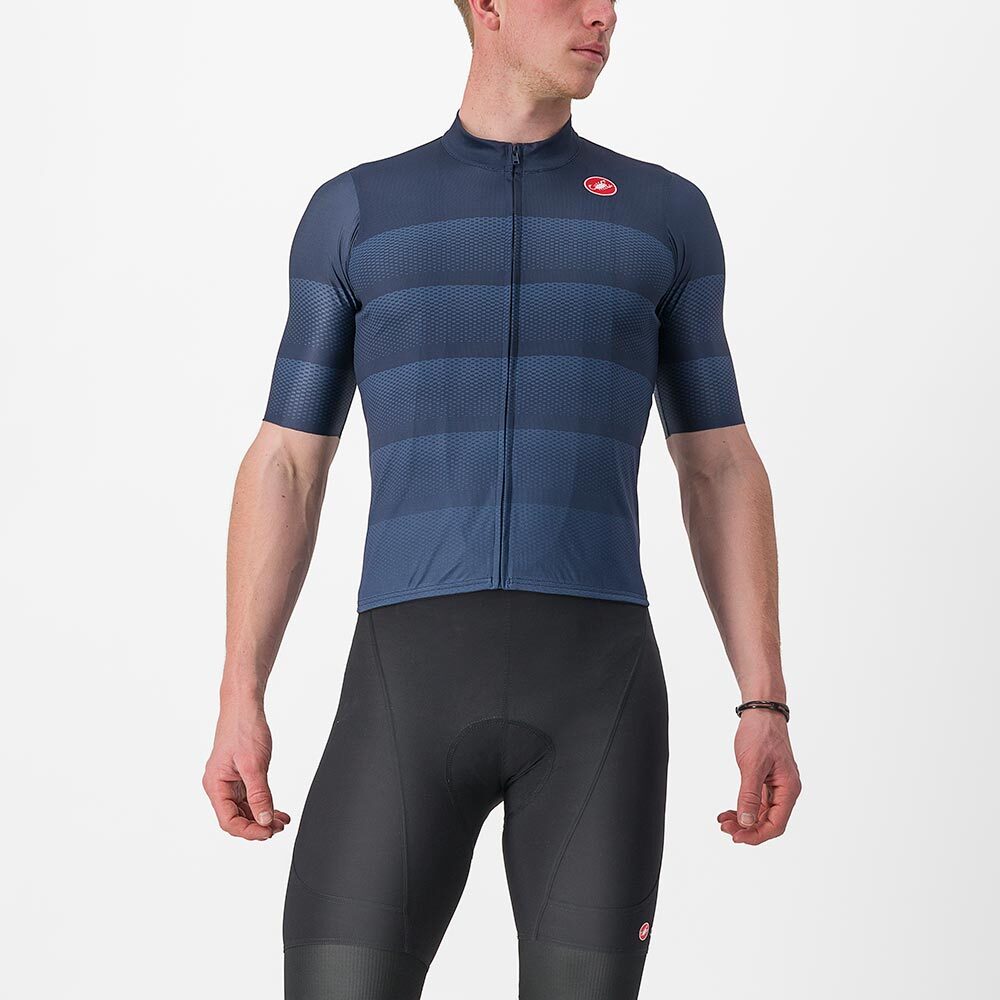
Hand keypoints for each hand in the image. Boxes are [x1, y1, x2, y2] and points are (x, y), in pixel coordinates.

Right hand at [203, 701, 290, 840]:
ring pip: (244, 810)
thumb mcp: (254, 765)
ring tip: (281, 821)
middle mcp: (220, 786)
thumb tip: (264, 820)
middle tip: (279, 828)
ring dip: (262, 817)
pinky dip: (263, 805)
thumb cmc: (244, 729)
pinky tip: (277, 810)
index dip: (249, 831)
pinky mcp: (240, 776)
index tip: (268, 832)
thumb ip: (259, 795)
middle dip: (258, 826)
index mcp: (215, 785)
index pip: (229, 820)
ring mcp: (230, 782)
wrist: (245, 707)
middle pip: (236, 818)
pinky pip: (250, 798)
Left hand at [718, 708, 800, 844]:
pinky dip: (743, 808)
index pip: (776, 824)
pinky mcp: (766, 781)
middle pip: (769, 822)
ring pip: (761, 814)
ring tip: (723, 820)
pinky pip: (757, 802)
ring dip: (743, 820)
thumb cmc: (761, 733)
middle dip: (747, 828)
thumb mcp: (752, 765)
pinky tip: (729, 811)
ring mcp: (776, 786)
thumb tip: (747, 821)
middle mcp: (786, 790)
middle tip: (724, 827)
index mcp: (789, 788)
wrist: (761, 711)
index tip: (737, 837)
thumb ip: (750, 795)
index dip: (757, 835)